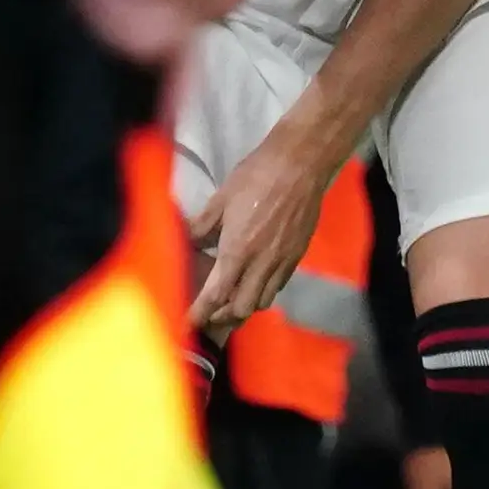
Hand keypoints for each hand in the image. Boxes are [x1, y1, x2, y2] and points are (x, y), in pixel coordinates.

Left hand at [188, 125, 338, 334]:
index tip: (188, 323)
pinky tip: (256, 279)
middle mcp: (261, 263)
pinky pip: (279, 285)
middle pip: (242, 309)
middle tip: (209, 310)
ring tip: (233, 297)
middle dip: (222, 316)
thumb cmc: (256, 178)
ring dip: (245, 305)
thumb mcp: (220, 200)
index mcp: (237, 250)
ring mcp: (283, 261)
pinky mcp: (298, 255)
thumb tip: (187, 243)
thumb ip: (201, 227)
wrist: (301, 164)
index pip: (216, 295)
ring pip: (264, 302)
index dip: (200, 313)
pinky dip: (264, 290)